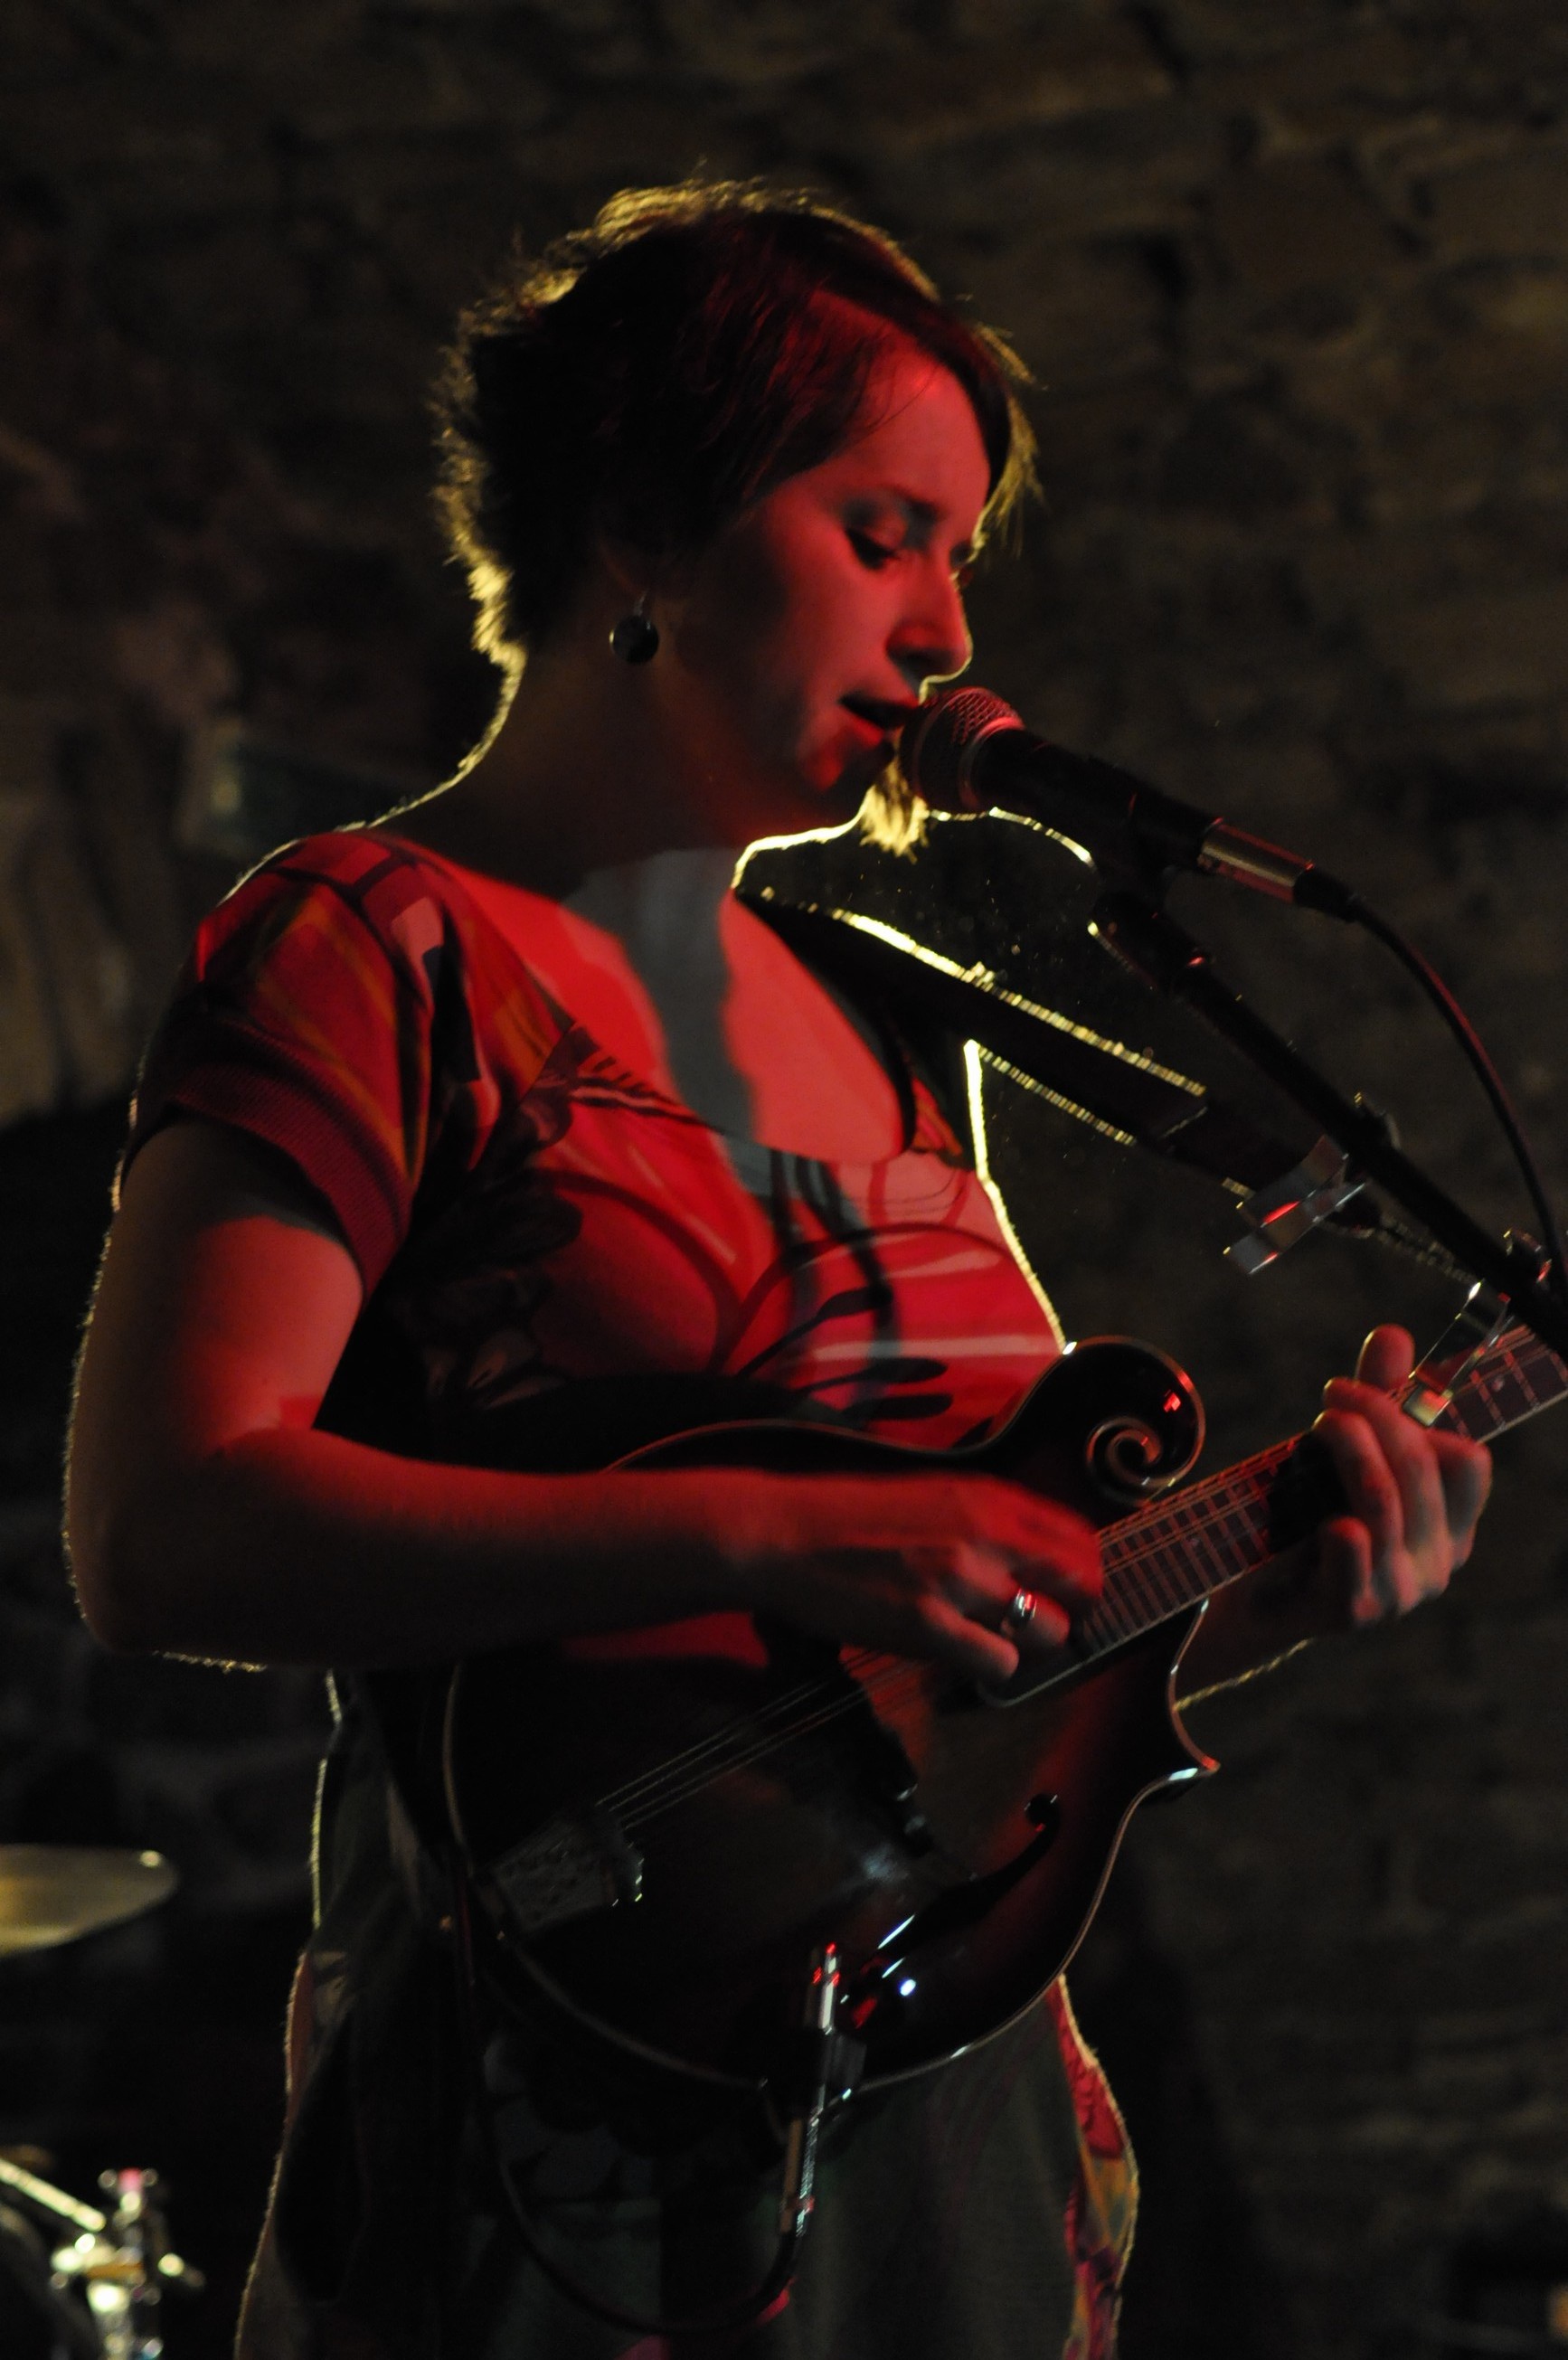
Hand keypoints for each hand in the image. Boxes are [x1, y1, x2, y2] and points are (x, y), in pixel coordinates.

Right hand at [735, 1470, 1102, 1685]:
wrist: (784, 1535)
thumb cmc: (849, 1514)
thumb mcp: (930, 1492)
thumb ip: (985, 1516)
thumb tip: (1030, 1549)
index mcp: (987, 1496)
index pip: (1079, 1536)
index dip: (1083, 1570)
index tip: (1069, 1589)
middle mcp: (986, 1534)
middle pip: (1082, 1583)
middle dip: (1076, 1609)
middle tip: (1048, 1624)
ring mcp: (960, 1582)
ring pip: (1049, 1630)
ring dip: (1031, 1644)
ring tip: (998, 1641)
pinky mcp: (931, 1627)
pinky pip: (1000, 1665)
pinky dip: (991, 1669)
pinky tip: (963, 1657)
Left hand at [1311, 1323, 1491, 1626]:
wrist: (1260, 1596)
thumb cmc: (1315, 1517)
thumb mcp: (1352, 1452)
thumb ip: (1381, 1397)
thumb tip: (1394, 1334)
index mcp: (1451, 1527)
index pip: (1468, 1463)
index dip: (1420, 1416)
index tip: (1371, 1387)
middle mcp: (1437, 1562)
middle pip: (1420, 1465)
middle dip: (1376, 1414)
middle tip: (1335, 1393)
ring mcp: (1400, 1590)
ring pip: (1383, 1498)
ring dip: (1348, 1447)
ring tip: (1319, 1424)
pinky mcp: (1354, 1609)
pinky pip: (1356, 1553)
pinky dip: (1344, 1530)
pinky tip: (1328, 1518)